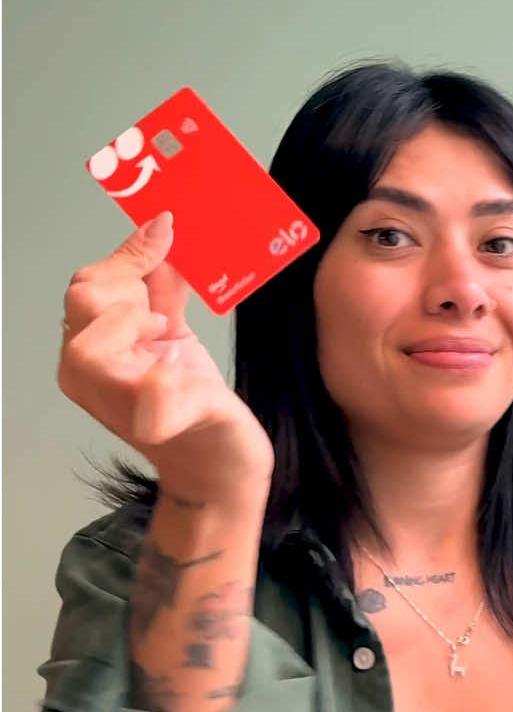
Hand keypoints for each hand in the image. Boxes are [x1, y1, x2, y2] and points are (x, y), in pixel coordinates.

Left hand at [58, 212, 274, 505]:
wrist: (222, 470)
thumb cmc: (213, 452)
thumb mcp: (199, 426)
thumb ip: (174, 406)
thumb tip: (157, 390)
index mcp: (96, 376)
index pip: (93, 306)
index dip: (129, 279)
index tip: (168, 241)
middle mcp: (96, 360)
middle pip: (93, 289)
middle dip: (131, 264)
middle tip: (172, 244)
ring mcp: (121, 349)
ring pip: (113, 286)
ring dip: (144, 262)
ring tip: (177, 243)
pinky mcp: (147, 343)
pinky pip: (144, 294)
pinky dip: (160, 271)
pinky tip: (181, 257)